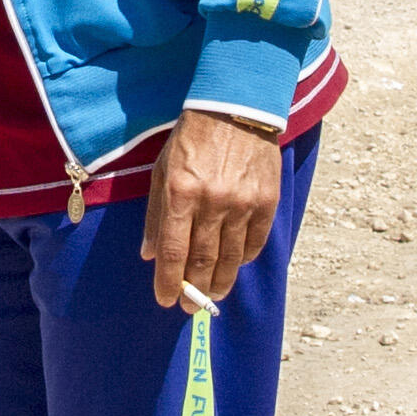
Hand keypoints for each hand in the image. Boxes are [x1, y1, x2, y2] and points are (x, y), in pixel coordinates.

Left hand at [145, 107, 283, 310]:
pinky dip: (243, 258)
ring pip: (231, 257)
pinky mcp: (267, 200)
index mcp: (181, 192)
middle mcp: (213, 201)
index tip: (166, 300)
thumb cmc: (191, 138)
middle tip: (190, 308)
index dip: (169, 281)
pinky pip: (255, 241)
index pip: (174, 251)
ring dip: (220, 282)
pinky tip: (234, 265)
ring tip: (213, 295)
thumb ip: (156, 214)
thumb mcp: (163, 170)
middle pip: (203, 260)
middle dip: (195, 290)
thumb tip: (150, 255)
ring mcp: (243, 202)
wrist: (236, 107)